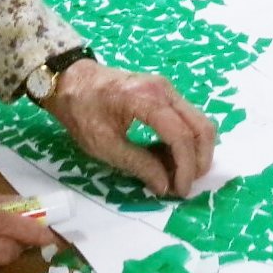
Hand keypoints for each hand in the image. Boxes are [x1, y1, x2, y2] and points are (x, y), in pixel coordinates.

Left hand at [46, 61, 215, 198]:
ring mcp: (168, 89)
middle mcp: (165, 90)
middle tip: (185, 185)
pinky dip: (187, 140)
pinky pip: (188, 117)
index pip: (180, 136)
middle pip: (201, 127)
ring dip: (196, 151)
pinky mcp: (166, 92)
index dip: (185, 167)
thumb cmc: (82, 112)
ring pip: (199, 121)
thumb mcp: (104, 145)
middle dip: (199, 160)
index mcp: (147, 99)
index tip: (179, 191)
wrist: (71, 81)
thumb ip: (138, 165)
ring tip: (180, 174)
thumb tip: (165, 186)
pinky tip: (172, 157)